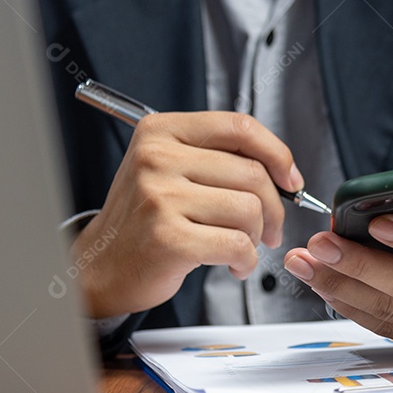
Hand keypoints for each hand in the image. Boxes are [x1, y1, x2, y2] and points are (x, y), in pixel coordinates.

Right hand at [74, 112, 301, 317]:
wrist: (101, 265)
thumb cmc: (148, 219)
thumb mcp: (173, 169)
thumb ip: (222, 158)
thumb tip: (285, 173)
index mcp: (162, 131)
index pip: (240, 127)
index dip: (278, 154)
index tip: (291, 180)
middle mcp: (157, 158)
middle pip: (252, 173)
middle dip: (274, 208)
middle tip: (269, 229)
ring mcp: (160, 198)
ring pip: (249, 209)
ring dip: (258, 236)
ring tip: (242, 246)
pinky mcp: (168, 239)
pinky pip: (237, 244)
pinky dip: (246, 260)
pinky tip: (233, 264)